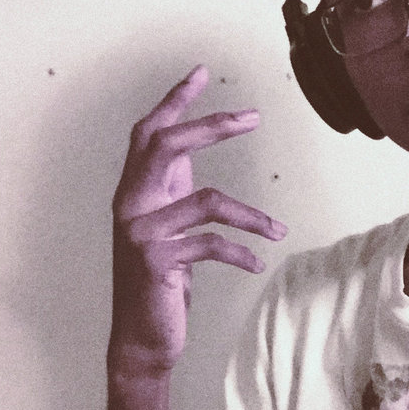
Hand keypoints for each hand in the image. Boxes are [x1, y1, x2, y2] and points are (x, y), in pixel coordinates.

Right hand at [107, 65, 285, 375]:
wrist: (142, 338)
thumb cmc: (161, 279)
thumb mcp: (168, 225)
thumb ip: (174, 186)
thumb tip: (193, 142)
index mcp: (134, 191)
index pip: (149, 132)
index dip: (174, 100)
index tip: (202, 71)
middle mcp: (129, 204)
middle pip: (166, 144)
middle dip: (212, 125)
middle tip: (253, 117)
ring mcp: (140, 232)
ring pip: (208, 201)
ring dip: (253, 216)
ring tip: (278, 230)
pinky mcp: (157, 262)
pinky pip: (212, 244)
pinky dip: (242, 252)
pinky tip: (257, 263)